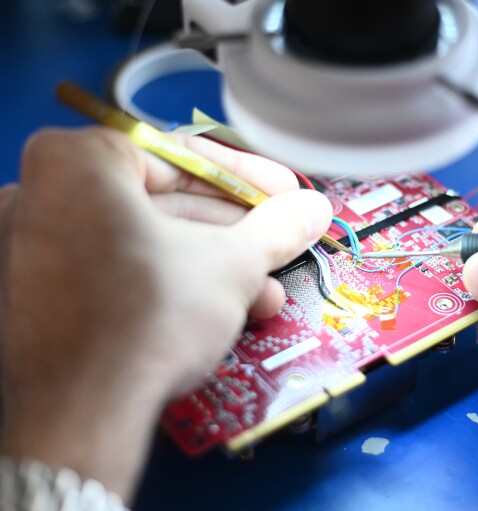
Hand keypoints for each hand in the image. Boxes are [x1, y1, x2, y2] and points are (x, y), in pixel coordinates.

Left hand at [0, 127, 331, 498]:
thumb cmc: (145, 321)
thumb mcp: (232, 263)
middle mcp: (38, 194)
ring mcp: (28, 247)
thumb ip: (276, 226)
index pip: (183, 155)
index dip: (249, 179)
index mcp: (76, 161)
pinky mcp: (32, 294)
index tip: (283, 194)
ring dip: (209, 265)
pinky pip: (113, 270)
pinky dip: (164, 283)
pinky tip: (216, 311)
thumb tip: (308, 210)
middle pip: (163, 201)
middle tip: (276, 242)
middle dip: (232, 232)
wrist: (83, 415)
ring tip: (260, 292)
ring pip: (141, 241)